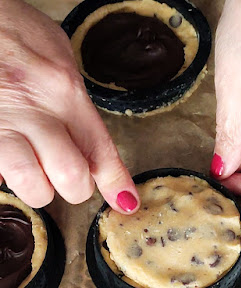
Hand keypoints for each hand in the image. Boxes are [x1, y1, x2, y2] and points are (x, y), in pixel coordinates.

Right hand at [0, 0, 139, 212]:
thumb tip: (87, 142)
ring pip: (32, 186)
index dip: (116, 182)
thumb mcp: (56, 54)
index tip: (125, 202)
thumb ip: (75, 100)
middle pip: (71, 177)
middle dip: (76, 187)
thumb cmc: (12, 31)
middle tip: (70, 178)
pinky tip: (10, 157)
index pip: (99, 148)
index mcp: (64, 89)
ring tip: (36, 171)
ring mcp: (2, 125)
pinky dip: (8, 176)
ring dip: (40, 188)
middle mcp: (35, 110)